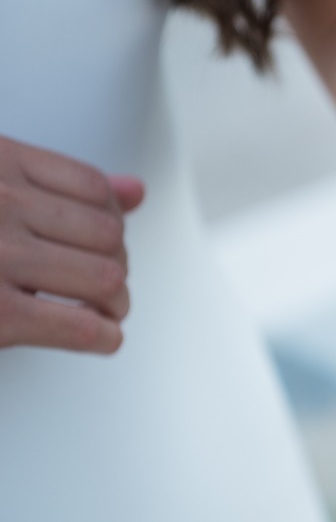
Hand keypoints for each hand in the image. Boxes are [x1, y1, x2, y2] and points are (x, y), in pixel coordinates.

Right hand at [0, 136, 142, 352]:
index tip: (100, 243)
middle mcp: (0, 201)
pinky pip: (79, 327)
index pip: (92, 187)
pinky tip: (97, 337)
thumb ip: (54, 185)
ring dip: (115, 303)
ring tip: (101, 312)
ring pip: (105, 278)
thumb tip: (136, 191)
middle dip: (115, 264)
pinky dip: (101, 336)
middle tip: (102, 286)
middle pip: (108, 234)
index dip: (109, 220)